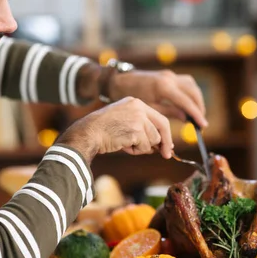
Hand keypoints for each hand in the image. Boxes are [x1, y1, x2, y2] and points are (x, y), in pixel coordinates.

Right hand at [56, 97, 173, 161]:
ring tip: (126, 144)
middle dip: (165, 143)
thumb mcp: (124, 122)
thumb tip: (160, 144)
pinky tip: (122, 146)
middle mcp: (139, 107)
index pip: (159, 117)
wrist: (88, 133)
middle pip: (162, 126)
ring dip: (142, 147)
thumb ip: (142, 128)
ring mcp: (138, 118)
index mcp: (136, 103)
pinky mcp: (136, 130)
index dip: (165, 133)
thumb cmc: (103, 130)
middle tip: (167, 155)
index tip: (168, 145)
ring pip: (153, 139)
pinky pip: (145, 147)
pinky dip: (135, 151)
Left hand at [108, 69, 207, 127]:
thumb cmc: (133, 97)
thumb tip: (185, 118)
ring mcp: (169, 74)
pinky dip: (190, 92)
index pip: (186, 102)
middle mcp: (169, 78)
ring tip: (197, 113)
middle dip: (199, 106)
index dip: (196, 114)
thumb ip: (169, 112)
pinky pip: (185, 82)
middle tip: (201, 121)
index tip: (203, 125)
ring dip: (197, 99)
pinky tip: (189, 103)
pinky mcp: (168, 74)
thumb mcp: (150, 108)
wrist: (121, 81)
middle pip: (193, 92)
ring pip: (191, 85)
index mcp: (164, 87)